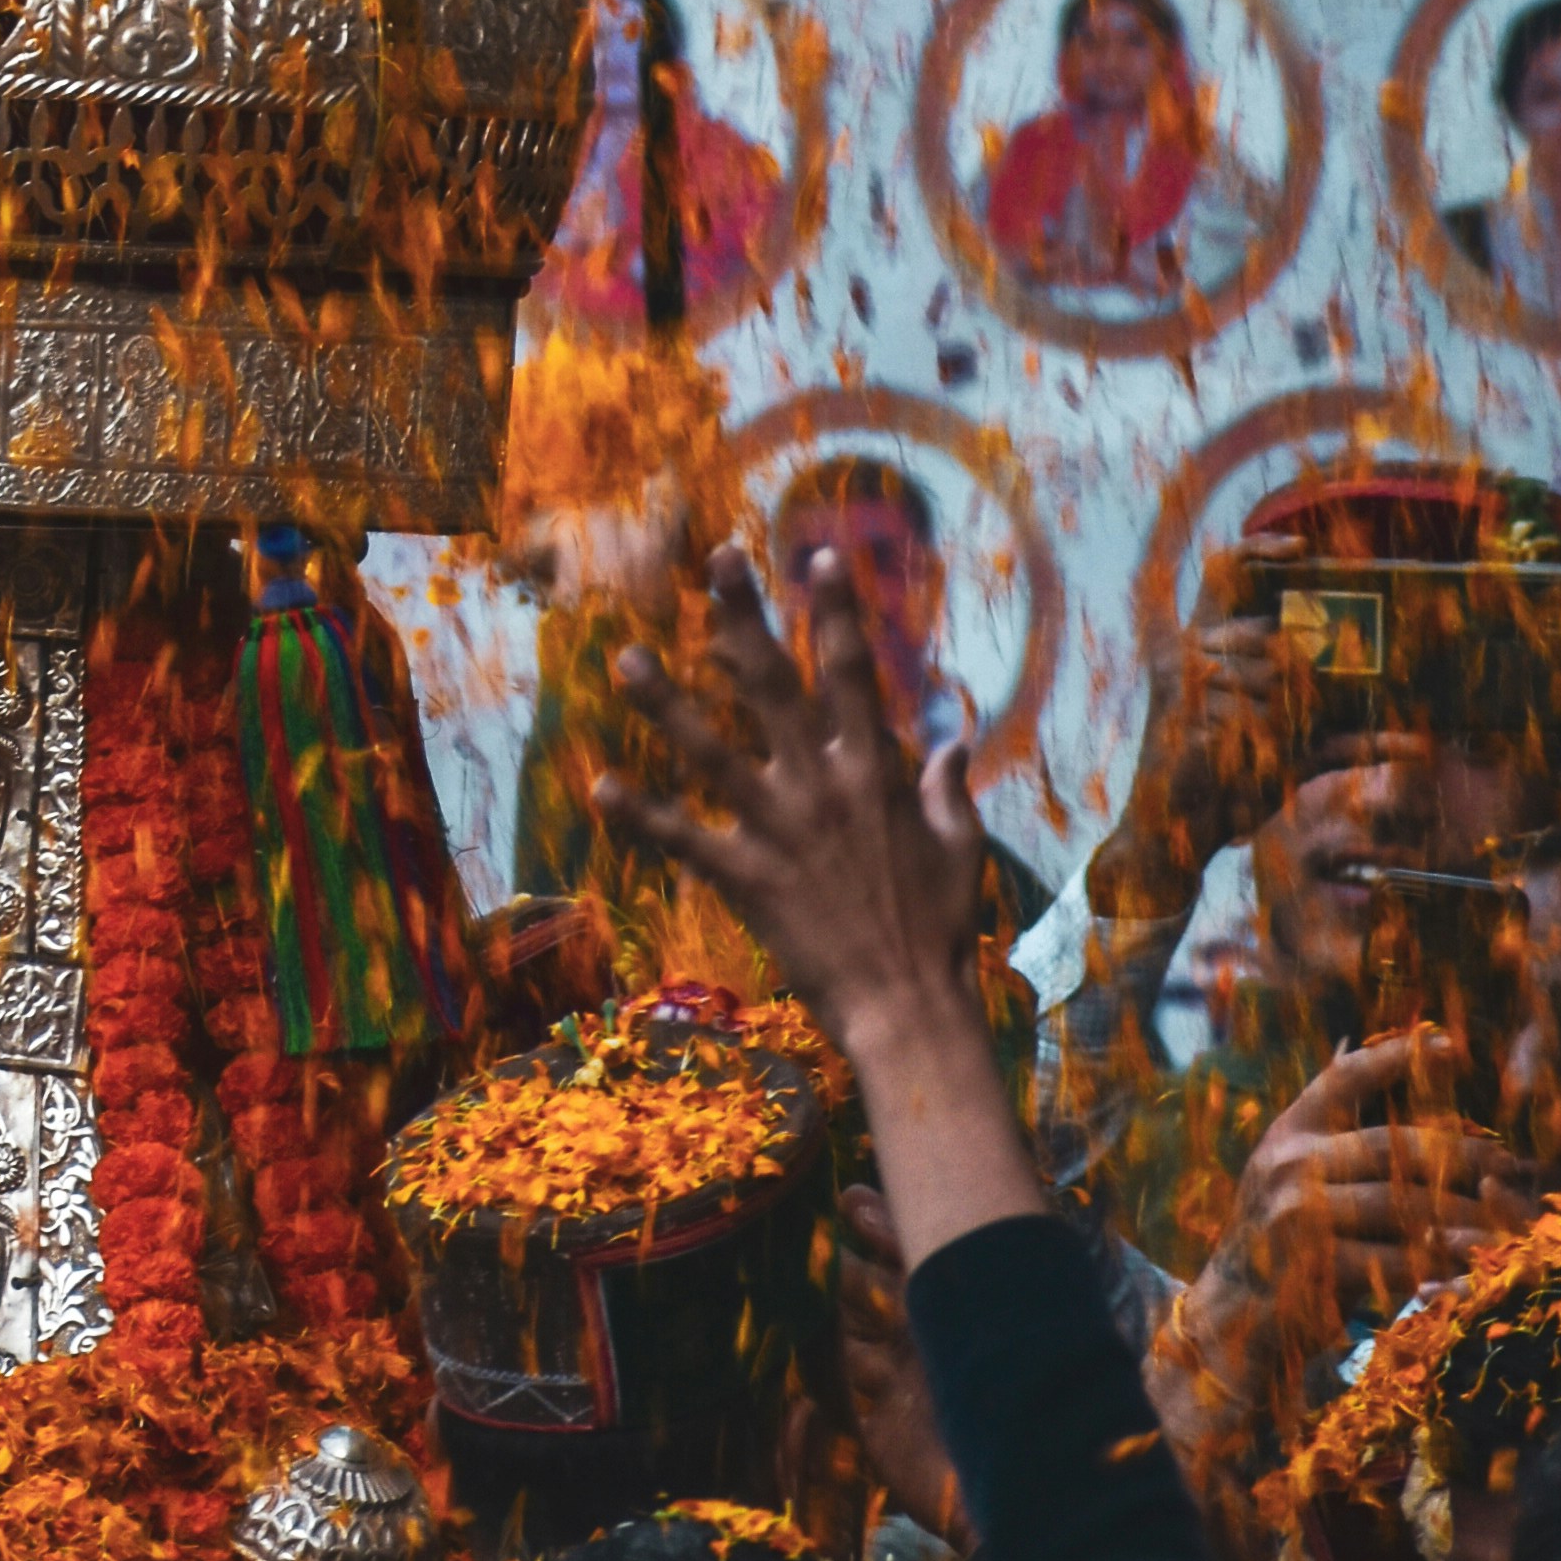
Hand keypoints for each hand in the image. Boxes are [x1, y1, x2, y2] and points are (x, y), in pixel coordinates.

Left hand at [598, 540, 1048, 1273]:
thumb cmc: (938, 927)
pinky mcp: (747, 877)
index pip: (853, 671)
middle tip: (718, 559)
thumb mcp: (959, 847)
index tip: (818, 555)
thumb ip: (947, 790)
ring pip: (712, 750)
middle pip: (774, 684)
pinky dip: (643, 814)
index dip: (836, 610)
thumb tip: (949, 742)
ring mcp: (779, 829)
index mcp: (874, 771)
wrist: (908, 1005)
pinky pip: (685, 838)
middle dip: (745, 616)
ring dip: (666, 704)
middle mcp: (822, 786)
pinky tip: (600, 786)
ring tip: (624, 659)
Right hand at [1148, 1029, 1546, 1472]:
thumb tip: (1372, 1062)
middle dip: (1459, 1153)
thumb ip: (1332, 1131)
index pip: (1343, 1080)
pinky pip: (1398, 1263)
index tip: (1451, 1045)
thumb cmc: (1282, 1236)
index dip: (1396, 1058)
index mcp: (1288, 1132)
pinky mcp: (1316, 1267)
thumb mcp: (1290, 1171)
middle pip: (1392, 1146)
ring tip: (1501, 1221)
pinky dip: (1441, 1267)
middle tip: (1506, 1161)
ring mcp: (1299, 1216)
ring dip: (1462, 1217)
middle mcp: (1289, 1165)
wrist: (1236, 1310)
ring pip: (1404, 1207)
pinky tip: (1470, 1267)